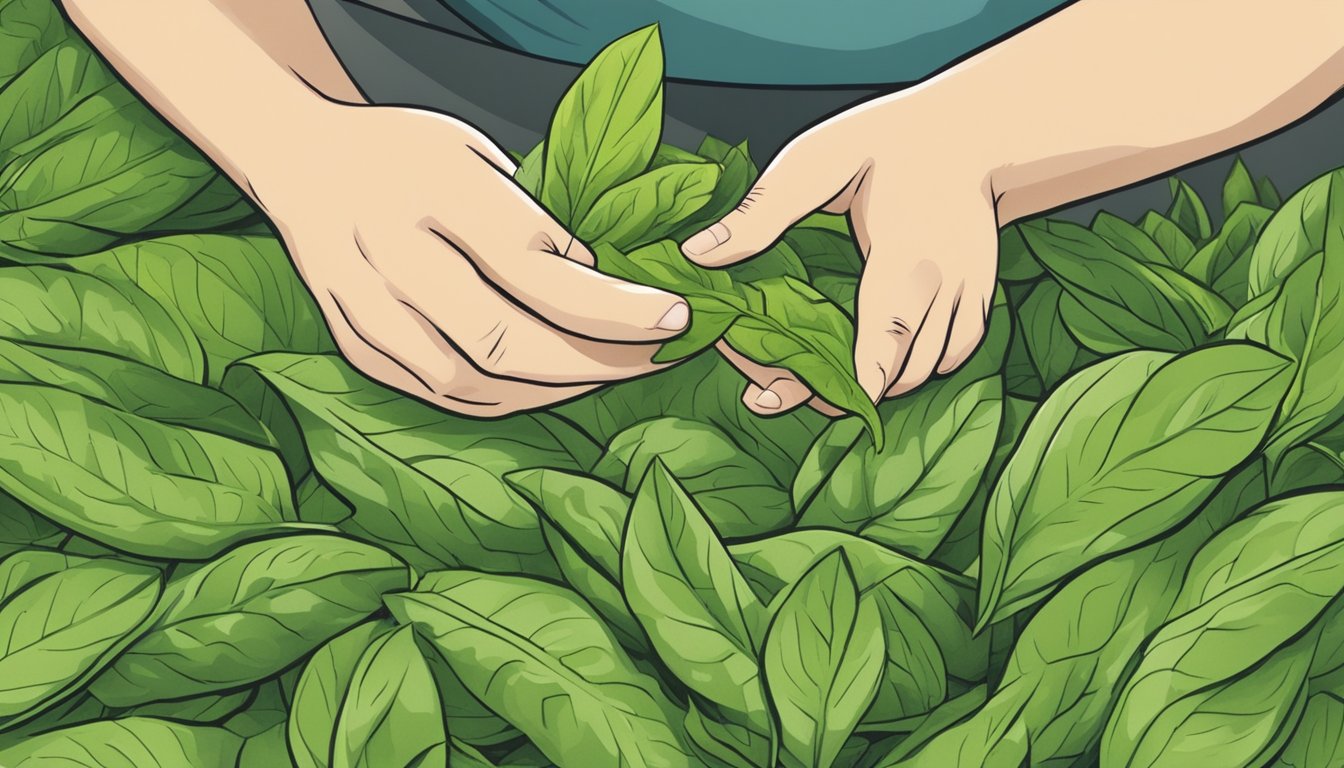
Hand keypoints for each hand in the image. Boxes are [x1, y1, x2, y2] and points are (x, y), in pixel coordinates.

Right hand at [250, 102, 689, 415]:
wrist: (303, 165)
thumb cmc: (407, 155)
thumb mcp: (476, 155)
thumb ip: (531, 219)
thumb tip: (596, 283)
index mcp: (426, 193)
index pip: (534, 268)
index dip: (611, 305)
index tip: (673, 316)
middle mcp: (389, 256)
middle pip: (506, 339)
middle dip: (599, 359)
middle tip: (661, 356)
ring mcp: (365, 311)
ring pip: (475, 383)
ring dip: (559, 388)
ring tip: (616, 371)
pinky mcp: (359, 348)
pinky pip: (446, 396)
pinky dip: (510, 399)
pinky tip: (554, 385)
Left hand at [681, 93, 998, 412]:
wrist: (974, 128)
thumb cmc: (889, 138)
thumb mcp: (817, 161)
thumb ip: (762, 212)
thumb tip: (697, 253)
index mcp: (902, 254)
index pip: (886, 334)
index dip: (862, 382)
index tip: (831, 404)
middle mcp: (943, 282)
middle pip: (904, 369)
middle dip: (854, 391)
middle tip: (795, 391)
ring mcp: (968, 292)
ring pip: (931, 368)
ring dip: (888, 383)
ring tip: (834, 381)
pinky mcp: (981, 295)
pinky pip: (957, 354)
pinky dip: (924, 366)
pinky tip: (887, 361)